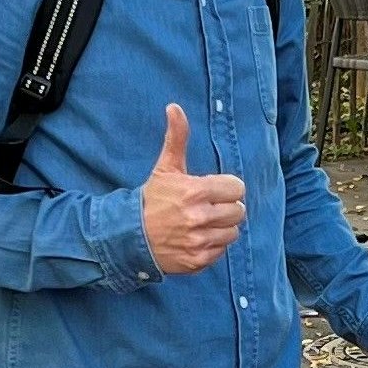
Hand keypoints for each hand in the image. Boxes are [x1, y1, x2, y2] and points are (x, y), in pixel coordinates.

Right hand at [141, 105, 244, 274]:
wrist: (129, 236)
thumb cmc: (152, 199)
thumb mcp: (165, 167)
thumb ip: (177, 138)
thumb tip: (174, 107)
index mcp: (196, 191)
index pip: (237, 188)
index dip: (227, 188)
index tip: (214, 190)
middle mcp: (199, 217)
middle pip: (239, 211)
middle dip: (226, 207)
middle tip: (209, 207)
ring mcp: (199, 241)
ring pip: (233, 232)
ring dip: (221, 227)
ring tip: (203, 223)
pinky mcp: (197, 260)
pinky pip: (222, 251)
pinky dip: (213, 245)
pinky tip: (197, 237)